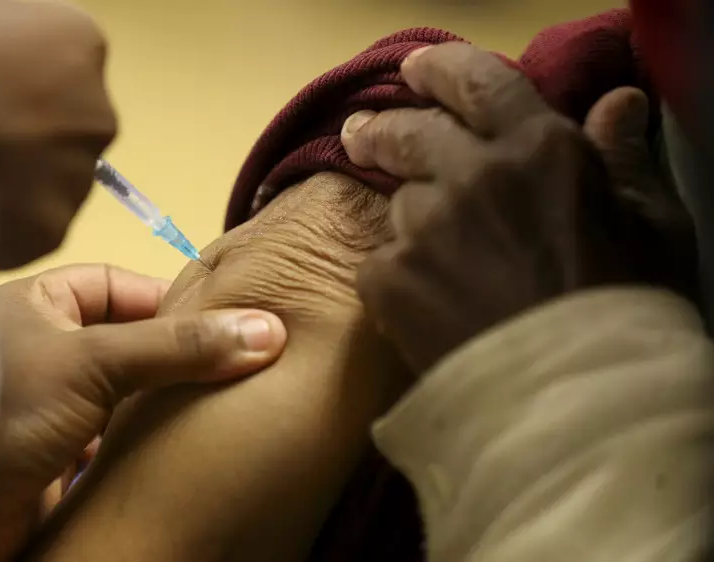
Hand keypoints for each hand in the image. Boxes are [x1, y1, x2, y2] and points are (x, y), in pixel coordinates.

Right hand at [0, 0, 116, 268]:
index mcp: (80, 42)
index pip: (62, 56)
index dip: (15, 69)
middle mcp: (98, 114)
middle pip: (62, 121)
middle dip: (24, 127)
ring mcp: (78, 179)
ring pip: (48, 178)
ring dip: (15, 178)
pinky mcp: (51, 236)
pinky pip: (26, 228)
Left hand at [0, 264, 286, 561]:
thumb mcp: (93, 361)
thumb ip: (178, 347)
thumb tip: (264, 331)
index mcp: (35, 303)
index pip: (118, 285)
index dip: (169, 300)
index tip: (224, 323)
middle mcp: (40, 349)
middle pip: (126, 342)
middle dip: (172, 358)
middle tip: (230, 368)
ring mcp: (46, 406)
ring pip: (120, 396)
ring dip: (157, 407)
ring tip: (211, 411)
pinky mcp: (52, 458)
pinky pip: (109, 443)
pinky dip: (137, 447)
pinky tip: (170, 453)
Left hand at [340, 43, 696, 371]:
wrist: (574, 409)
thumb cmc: (629, 316)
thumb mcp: (653, 228)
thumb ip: (623, 159)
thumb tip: (616, 102)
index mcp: (540, 150)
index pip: (479, 82)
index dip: (442, 70)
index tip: (415, 72)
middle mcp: (471, 176)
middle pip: (412, 134)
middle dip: (385, 130)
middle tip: (367, 135)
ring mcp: (423, 228)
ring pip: (401, 204)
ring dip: (411, 217)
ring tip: (433, 252)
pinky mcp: (388, 281)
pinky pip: (383, 262)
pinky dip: (400, 275)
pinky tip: (426, 303)